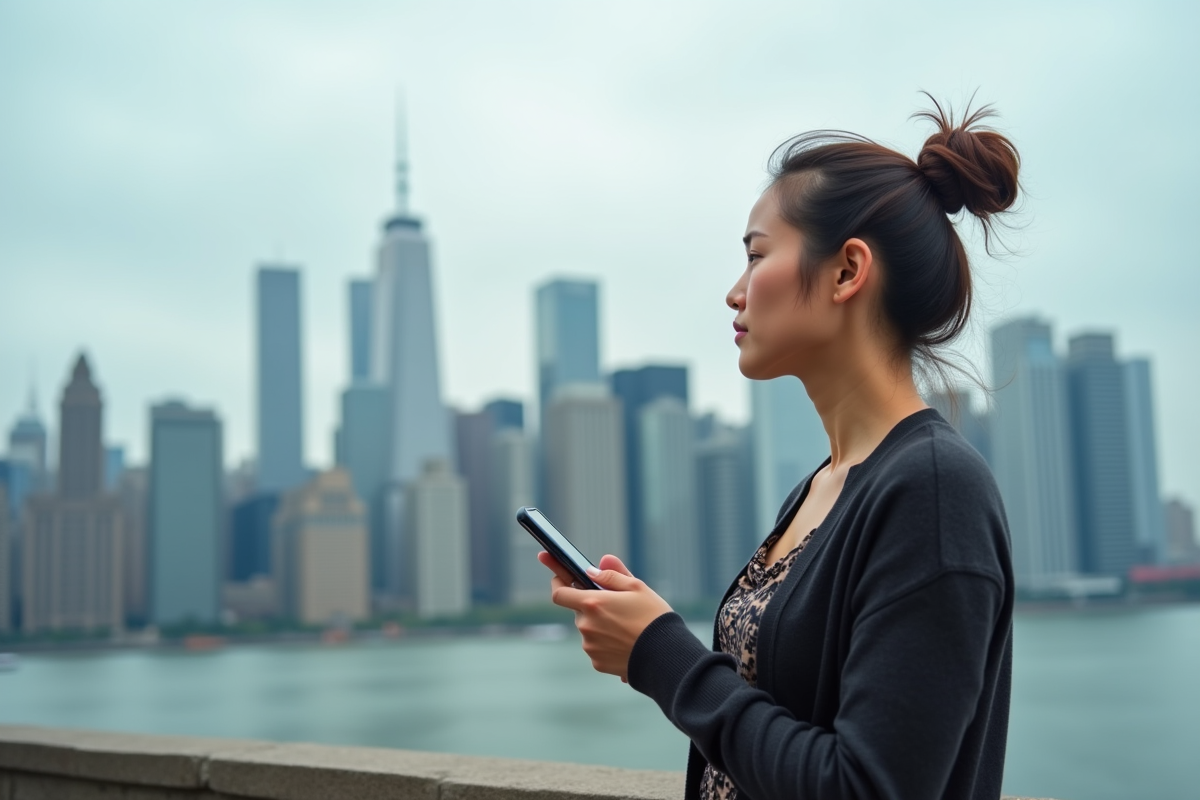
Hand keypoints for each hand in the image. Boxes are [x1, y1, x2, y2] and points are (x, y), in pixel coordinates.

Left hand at [538, 551, 673, 681]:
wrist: (665, 655)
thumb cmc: (653, 617)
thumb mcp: (637, 587)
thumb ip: (612, 575)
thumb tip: (593, 568)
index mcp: (592, 603)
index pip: (559, 593)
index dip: (558, 583)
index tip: (560, 579)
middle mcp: (586, 625)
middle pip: (579, 611)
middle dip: (592, 606)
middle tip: (615, 607)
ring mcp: (590, 646)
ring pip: (589, 630)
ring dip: (600, 626)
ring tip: (626, 627)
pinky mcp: (597, 663)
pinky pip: (596, 648)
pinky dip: (606, 643)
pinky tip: (626, 642)